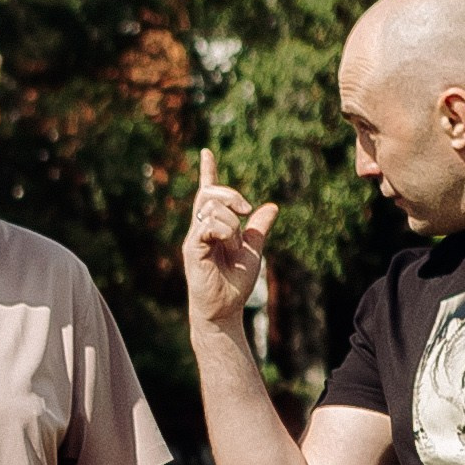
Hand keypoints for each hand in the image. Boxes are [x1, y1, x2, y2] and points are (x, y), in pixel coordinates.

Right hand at [184, 145, 279, 331]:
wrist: (225, 311)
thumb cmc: (234, 285)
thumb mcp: (252, 251)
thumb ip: (258, 229)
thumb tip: (272, 207)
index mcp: (212, 227)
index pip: (207, 194)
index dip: (207, 172)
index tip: (206, 153)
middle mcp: (200, 228)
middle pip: (210, 193)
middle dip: (231, 195)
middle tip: (246, 210)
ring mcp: (194, 238)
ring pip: (212, 208)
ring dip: (232, 223)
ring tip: (234, 246)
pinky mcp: (192, 249)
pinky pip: (208, 225)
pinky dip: (224, 231)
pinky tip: (229, 246)